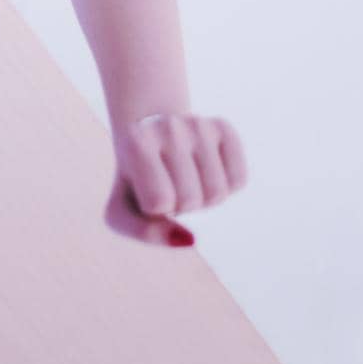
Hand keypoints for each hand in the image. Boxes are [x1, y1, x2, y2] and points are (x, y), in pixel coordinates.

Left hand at [103, 112, 248, 246]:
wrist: (149, 132)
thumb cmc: (136, 180)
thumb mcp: (123, 210)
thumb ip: (145, 232)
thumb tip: (192, 240)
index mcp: (135, 142)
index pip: (159, 202)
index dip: (157, 209)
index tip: (148, 190)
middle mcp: (167, 126)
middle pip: (191, 200)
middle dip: (182, 205)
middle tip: (169, 183)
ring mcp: (197, 123)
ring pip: (218, 193)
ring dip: (204, 198)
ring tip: (186, 176)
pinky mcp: (223, 126)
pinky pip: (239, 179)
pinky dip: (227, 186)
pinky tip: (207, 169)